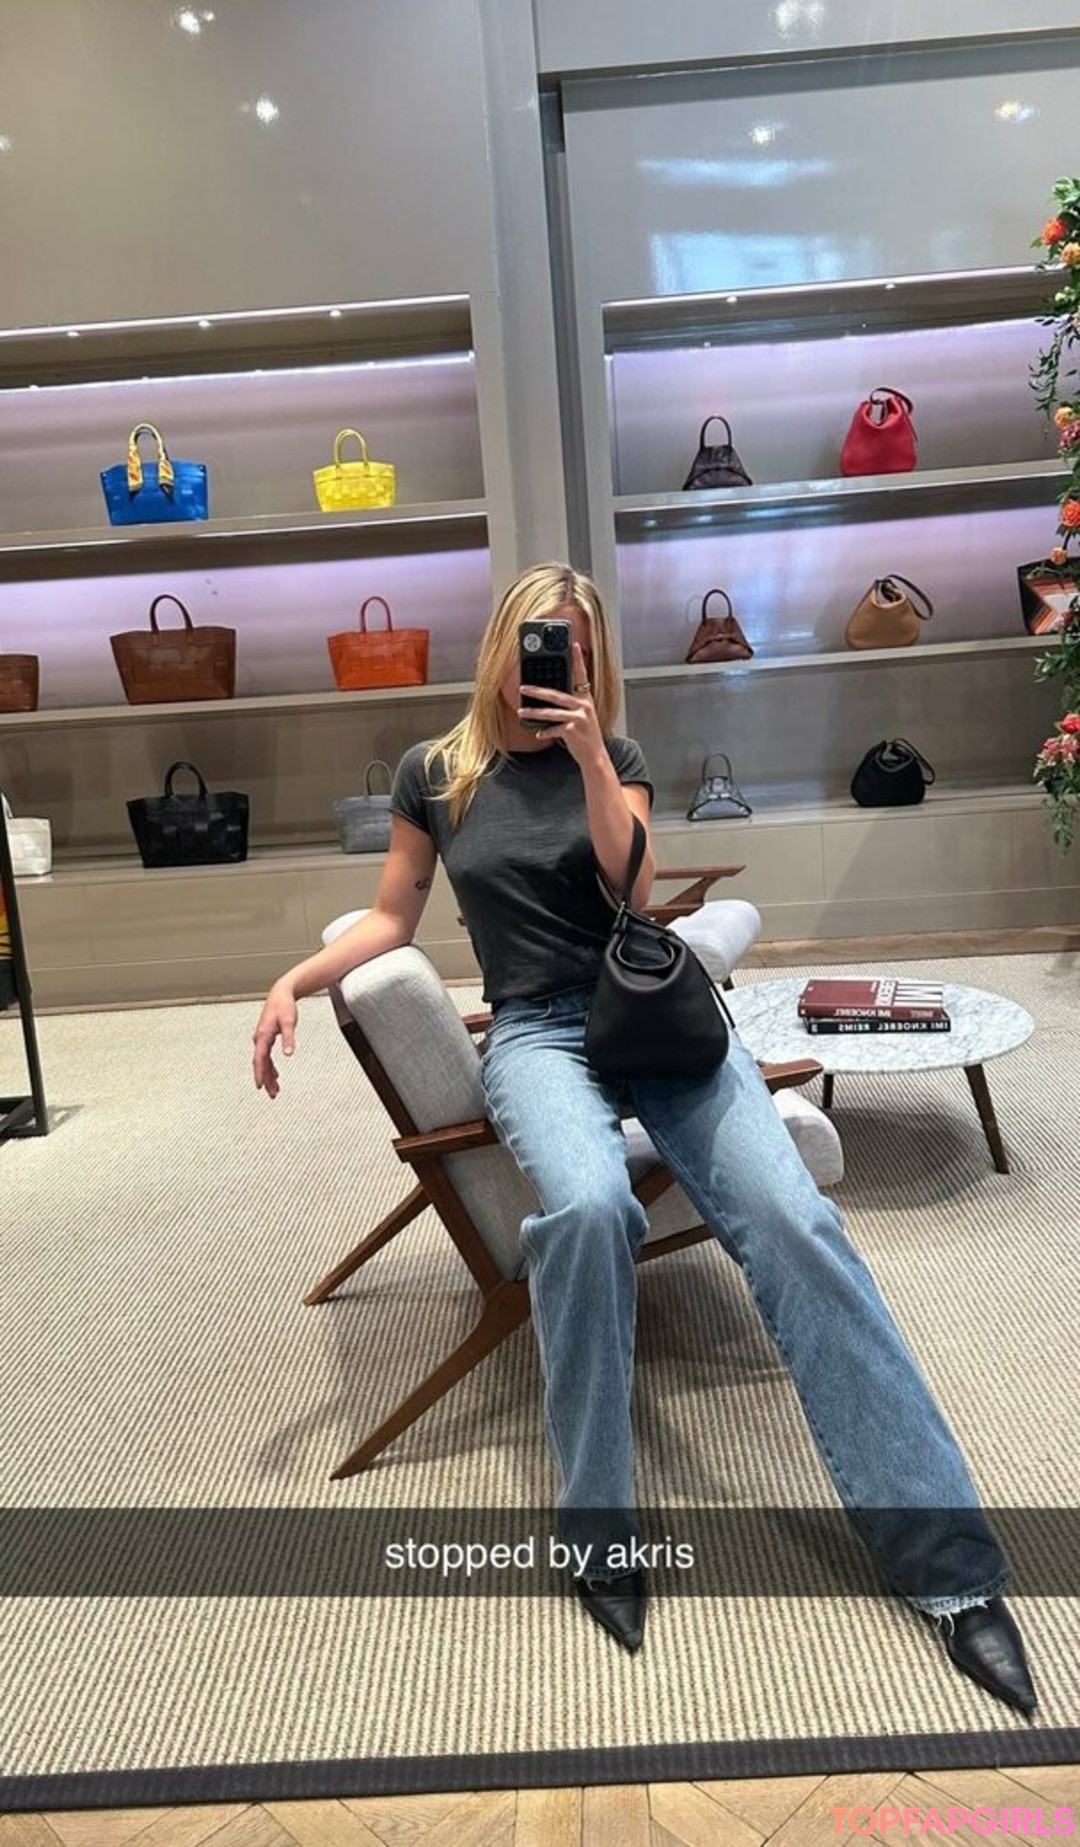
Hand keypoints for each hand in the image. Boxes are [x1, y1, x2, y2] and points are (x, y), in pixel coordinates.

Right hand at [253, 979, 297, 1098]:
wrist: (281, 993)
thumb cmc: (284, 1005)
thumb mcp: (289, 1022)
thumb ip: (289, 1038)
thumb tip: (288, 1053)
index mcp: (263, 1035)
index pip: (260, 1059)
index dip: (260, 1073)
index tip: (260, 1086)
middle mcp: (260, 1038)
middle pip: (260, 1063)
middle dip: (265, 1079)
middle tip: (271, 1094)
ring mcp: (262, 1038)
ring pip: (263, 1062)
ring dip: (268, 1075)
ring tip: (274, 1089)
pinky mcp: (266, 1037)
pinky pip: (266, 1056)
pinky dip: (270, 1067)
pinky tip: (275, 1075)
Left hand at [519, 641, 604, 766]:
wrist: (594, 756)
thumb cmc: (585, 736)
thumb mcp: (582, 716)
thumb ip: (570, 705)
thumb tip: (549, 698)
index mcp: (585, 699)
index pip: (581, 675)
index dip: (578, 660)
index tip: (573, 645)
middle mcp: (583, 706)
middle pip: (556, 694)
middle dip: (537, 691)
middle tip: (523, 688)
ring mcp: (579, 718)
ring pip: (551, 713)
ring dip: (534, 712)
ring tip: (521, 712)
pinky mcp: (573, 731)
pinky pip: (554, 729)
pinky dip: (545, 732)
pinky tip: (539, 733)